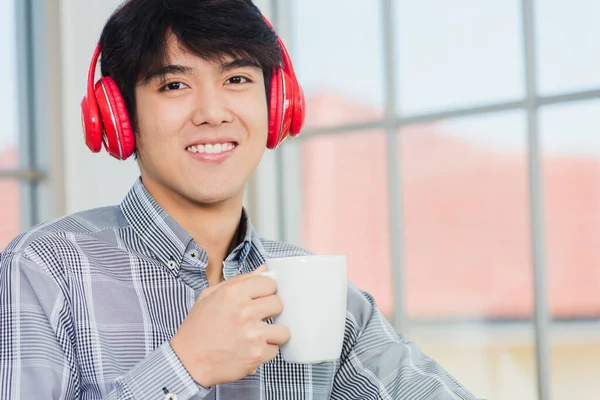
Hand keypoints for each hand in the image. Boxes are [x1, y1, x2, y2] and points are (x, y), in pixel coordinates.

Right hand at [170, 265, 287, 386]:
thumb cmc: (198, 329)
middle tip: (256, 318)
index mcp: (233, 293)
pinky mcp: (256, 354)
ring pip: (282, 329)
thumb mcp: (211, 296)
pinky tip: (251, 349)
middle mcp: (245, 312)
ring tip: (256, 335)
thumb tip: (264, 270)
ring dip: (271, 333)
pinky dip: (265, 351)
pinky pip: (275, 350)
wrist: (187, 362)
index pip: (269, 283)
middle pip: (278, 304)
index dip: (265, 291)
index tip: (259, 299)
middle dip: (269, 310)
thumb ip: (240, 280)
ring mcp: (252, 334)